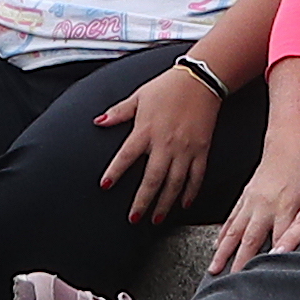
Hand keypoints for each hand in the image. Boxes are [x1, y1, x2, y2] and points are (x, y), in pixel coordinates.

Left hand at [92, 59, 225, 220]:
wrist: (200, 80)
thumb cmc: (167, 87)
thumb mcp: (138, 97)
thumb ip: (118, 113)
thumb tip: (98, 121)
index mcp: (146, 130)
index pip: (126, 156)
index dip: (114, 172)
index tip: (105, 186)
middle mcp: (165, 143)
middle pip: (152, 179)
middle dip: (142, 201)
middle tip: (134, 218)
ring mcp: (185, 149)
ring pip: (174, 184)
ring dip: (164, 204)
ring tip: (156, 219)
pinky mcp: (201, 150)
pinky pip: (196, 177)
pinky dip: (190, 193)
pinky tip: (183, 204)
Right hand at [208, 137, 299, 278]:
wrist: (289, 141)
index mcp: (284, 207)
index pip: (278, 241)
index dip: (271, 261)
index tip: (263, 280)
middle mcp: (264, 206)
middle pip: (249, 240)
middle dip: (239, 263)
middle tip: (231, 282)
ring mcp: (251, 201)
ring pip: (234, 231)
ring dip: (223, 252)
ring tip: (213, 269)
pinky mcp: (246, 195)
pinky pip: (232, 217)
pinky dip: (223, 233)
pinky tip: (217, 245)